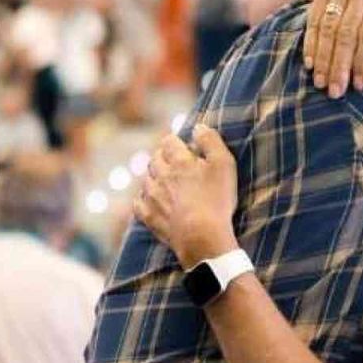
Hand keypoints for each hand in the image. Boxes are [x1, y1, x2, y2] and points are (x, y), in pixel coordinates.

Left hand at [134, 125, 239, 269]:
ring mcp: (152, 197)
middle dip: (163, 157)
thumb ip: (211, 141)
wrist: (201, 236)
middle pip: (155, 159)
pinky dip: (142, 199)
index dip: (174, 140)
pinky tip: (148, 200)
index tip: (181, 143)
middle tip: (173, 160)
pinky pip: (139, 204)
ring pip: (146, 180)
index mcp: (178, 161)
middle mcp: (160, 176)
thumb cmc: (216, 199)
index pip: (169, 142)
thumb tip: (198, 126)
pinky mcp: (150, 217)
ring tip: (164, 181)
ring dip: (154, 177)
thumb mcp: (223, 164)